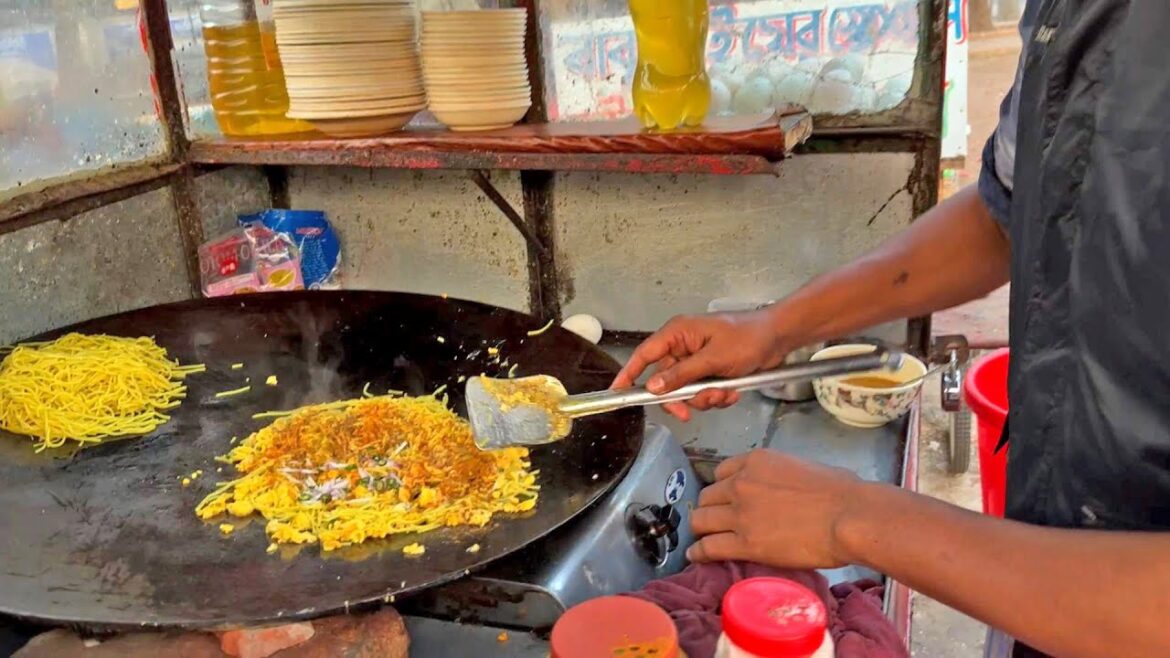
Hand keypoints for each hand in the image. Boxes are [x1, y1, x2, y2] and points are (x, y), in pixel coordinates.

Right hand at [611, 310, 789, 420]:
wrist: (779, 338)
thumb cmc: (748, 337)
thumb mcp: (714, 358)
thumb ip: (682, 375)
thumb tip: (654, 387)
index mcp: (678, 334)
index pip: (644, 355)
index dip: (629, 374)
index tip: (618, 393)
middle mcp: (683, 347)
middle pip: (665, 382)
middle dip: (682, 399)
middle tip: (691, 412)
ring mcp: (697, 361)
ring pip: (686, 392)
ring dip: (704, 399)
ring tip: (724, 392)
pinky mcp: (711, 372)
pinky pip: (703, 392)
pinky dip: (716, 396)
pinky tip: (732, 391)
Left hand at [687, 449, 867, 568]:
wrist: (849, 516)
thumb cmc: (842, 491)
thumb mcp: (803, 467)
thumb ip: (782, 476)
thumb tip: (786, 489)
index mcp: (756, 461)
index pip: (721, 472)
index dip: (722, 488)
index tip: (726, 499)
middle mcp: (741, 483)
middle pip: (707, 496)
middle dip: (710, 509)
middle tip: (716, 522)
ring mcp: (740, 513)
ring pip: (701, 520)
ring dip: (701, 530)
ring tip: (702, 539)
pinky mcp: (745, 543)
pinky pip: (709, 547)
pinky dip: (699, 553)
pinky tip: (695, 557)